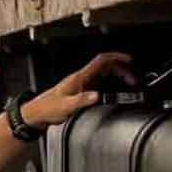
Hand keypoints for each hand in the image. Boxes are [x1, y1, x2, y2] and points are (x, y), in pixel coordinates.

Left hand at [21, 52, 135, 127]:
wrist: (37, 114)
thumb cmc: (48, 108)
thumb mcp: (66, 106)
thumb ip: (82, 100)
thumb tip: (97, 96)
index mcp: (79, 78)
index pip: (101, 61)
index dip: (116, 57)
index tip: (129, 60)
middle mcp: (81, 78)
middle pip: (106, 67)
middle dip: (122, 70)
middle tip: (133, 79)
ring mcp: (81, 84)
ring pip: (104, 75)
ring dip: (117, 77)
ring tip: (128, 84)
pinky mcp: (80, 91)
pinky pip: (99, 83)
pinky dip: (110, 84)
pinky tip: (114, 92)